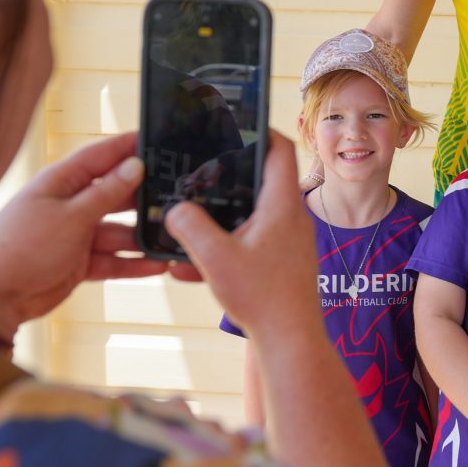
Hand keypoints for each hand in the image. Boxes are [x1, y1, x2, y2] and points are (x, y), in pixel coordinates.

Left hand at [0, 131, 167, 340]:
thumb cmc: (21, 247)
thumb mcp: (71, 216)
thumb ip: (106, 193)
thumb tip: (135, 166)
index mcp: (62, 181)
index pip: (102, 156)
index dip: (130, 147)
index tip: (160, 140)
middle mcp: (70, 204)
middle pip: (115, 193)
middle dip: (143, 195)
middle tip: (179, 193)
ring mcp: (75, 234)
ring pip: (118, 230)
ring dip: (141, 236)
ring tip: (173, 236)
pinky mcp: (79, 262)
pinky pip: (113, 259)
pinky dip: (132, 263)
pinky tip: (157, 265)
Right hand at [164, 131, 319, 339]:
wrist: (291, 341)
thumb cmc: (263, 298)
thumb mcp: (216, 259)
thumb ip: (190, 228)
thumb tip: (175, 210)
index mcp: (282, 205)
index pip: (281, 149)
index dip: (263, 130)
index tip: (239, 124)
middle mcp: (292, 217)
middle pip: (267, 178)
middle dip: (235, 173)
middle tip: (207, 169)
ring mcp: (291, 240)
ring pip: (258, 211)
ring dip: (229, 211)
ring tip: (198, 216)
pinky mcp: (285, 261)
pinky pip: (256, 240)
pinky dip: (230, 243)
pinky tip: (198, 266)